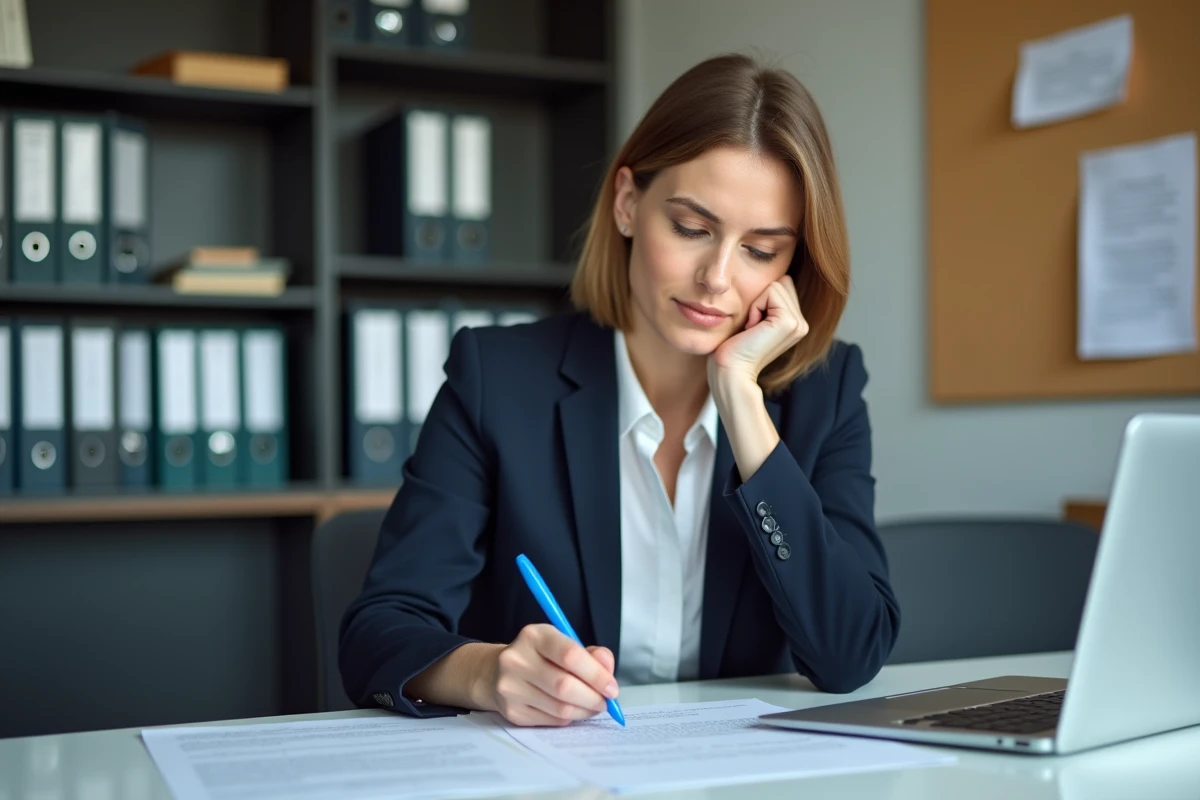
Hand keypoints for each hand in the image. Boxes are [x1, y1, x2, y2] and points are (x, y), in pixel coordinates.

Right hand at [483, 624, 618, 726]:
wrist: (495, 672)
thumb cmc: (539, 657)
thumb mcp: (562, 644)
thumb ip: (590, 654)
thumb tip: (607, 669)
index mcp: (534, 636)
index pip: (570, 655)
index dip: (596, 674)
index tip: (612, 687)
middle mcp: (517, 660)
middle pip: (565, 686)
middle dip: (593, 697)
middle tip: (606, 701)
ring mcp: (511, 687)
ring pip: (560, 708)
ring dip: (584, 710)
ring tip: (592, 706)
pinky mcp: (512, 711)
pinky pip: (551, 720)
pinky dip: (569, 718)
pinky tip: (572, 710)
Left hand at [709, 275, 807, 382]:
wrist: (730, 371)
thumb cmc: (733, 347)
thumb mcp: (753, 318)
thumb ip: (767, 301)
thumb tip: (775, 275)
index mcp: (796, 323)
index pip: (782, 284)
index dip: (760, 299)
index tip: (751, 325)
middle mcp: (802, 323)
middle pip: (782, 281)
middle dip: (760, 299)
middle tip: (751, 327)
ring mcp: (799, 324)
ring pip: (777, 284)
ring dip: (756, 304)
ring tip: (751, 329)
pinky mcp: (789, 322)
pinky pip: (771, 291)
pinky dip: (755, 307)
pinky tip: (752, 328)